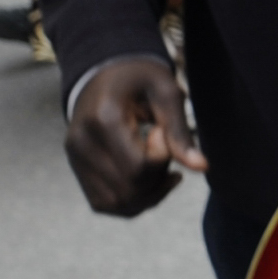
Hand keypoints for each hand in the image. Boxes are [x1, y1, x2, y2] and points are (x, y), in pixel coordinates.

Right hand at [64, 53, 204, 215]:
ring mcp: (75, 160)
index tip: (162, 132)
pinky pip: (104, 204)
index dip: (163, 159)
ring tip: (163, 170)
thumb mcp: (165, 91)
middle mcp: (82, 143)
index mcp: (103, 119)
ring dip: (148, 196)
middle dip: (158, 180)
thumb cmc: (139, 78)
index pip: (138, 168)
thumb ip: (180, 130)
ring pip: (116, 204)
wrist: (103, 74)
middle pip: (128, 190)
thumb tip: (202, 167)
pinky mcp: (77, 170)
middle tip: (167, 151)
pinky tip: (148, 180)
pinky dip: (132, 201)